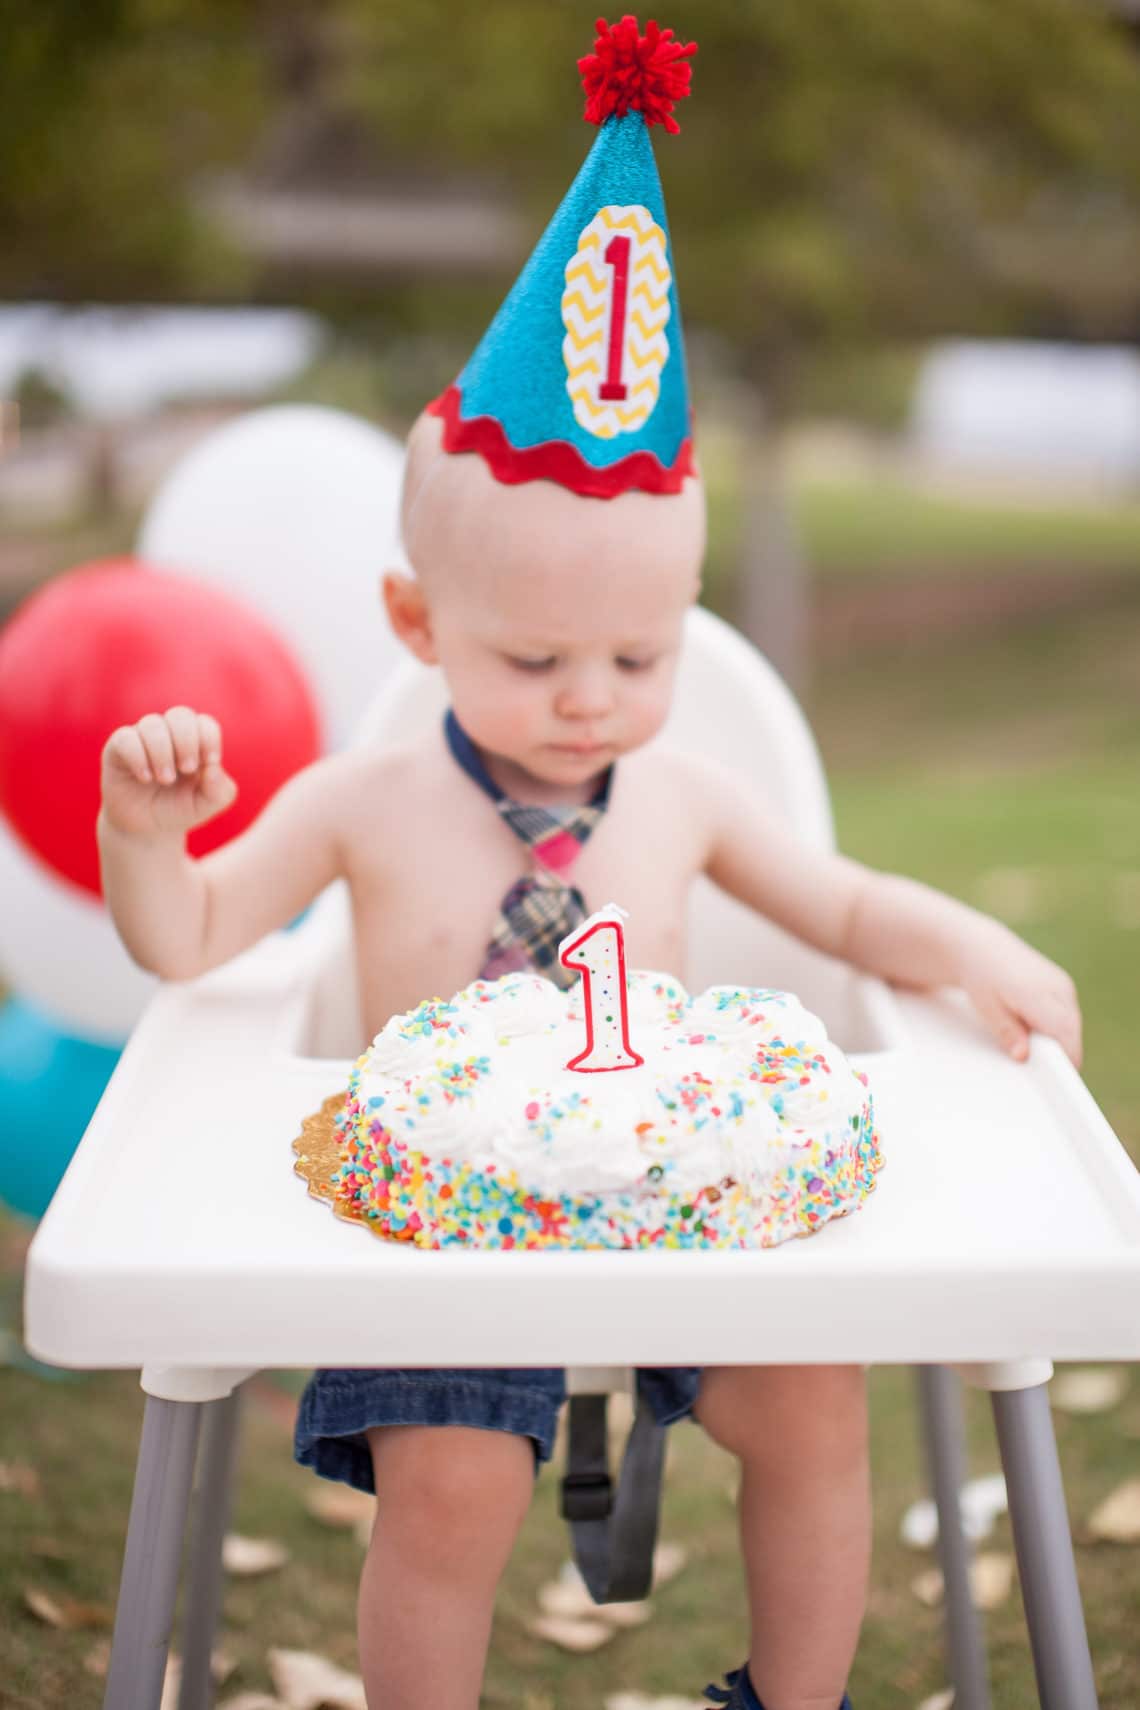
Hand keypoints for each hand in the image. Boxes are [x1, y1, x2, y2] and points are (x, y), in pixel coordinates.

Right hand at [101, 707, 236, 839]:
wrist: (146, 828)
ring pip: (152, 724)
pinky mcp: (117, 749)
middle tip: (187, 769)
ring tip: (166, 780)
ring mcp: (142, 738)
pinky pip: (125, 738)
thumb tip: (212, 768)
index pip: (205, 723)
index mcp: (195, 741)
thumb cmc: (180, 808)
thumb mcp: (207, 805)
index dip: (209, 739)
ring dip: (163, 752)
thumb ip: (220, 790)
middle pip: (180, 715)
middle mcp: (168, 734)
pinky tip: (145, 777)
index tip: (209, 763)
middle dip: (187, 741)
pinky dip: (138, 757)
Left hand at [959, 925, 1081, 1069]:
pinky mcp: (1064, 985)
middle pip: (1071, 1032)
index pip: (1064, 1032)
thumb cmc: (981, 977)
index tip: (1059, 1078)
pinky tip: (1037, 1033)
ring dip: (1059, 1040)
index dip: (1065, 1057)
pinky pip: (1068, 1015)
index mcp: (1037, 992)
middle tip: (1042, 1071)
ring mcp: (1063, 985)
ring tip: (1035, 1050)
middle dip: (1061, 1054)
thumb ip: (1007, 1032)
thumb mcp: (987, 1008)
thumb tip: (1023, 1056)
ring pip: (1072, 1025)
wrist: (982, 948)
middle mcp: (1057, 987)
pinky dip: (1057, 1028)